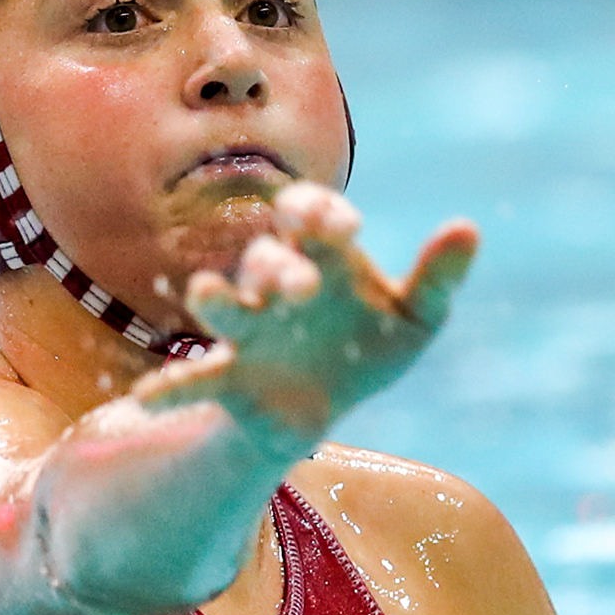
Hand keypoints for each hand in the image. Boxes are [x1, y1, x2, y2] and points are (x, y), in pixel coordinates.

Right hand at [154, 183, 476, 446]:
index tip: (345, 228)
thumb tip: (469, 227)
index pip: (308, 215)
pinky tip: (145, 400)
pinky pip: (192, 380)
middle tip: (304, 288)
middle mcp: (273, 284)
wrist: (328, 400)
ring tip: (210, 296)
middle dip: (278, 266)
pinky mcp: (229, 377)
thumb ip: (439, 276)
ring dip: (217, 299)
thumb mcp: (416, 316)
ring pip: (222, 306)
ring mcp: (247, 330)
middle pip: (264, 259)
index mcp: (317, 256)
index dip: (320, 214)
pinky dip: (168, 388)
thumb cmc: (370, 343)